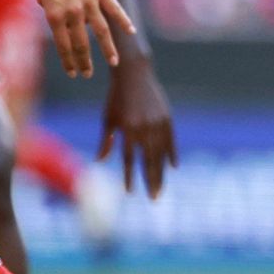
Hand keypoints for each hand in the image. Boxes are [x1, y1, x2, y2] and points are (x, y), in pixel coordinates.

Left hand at [40, 0, 135, 76]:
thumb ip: (53, 11)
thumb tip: (66, 22)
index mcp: (54, 15)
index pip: (63, 46)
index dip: (69, 62)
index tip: (73, 73)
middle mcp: (72, 13)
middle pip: (82, 44)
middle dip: (85, 62)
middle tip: (88, 74)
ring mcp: (88, 2)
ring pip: (101, 31)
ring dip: (108, 49)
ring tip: (114, 62)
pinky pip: (115, 10)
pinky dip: (124, 22)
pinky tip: (130, 32)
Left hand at [99, 56, 177, 198]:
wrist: (133, 73)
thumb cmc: (115, 97)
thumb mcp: (108, 118)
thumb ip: (106, 141)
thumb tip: (100, 161)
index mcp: (128, 129)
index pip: (130, 159)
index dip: (130, 177)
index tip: (131, 193)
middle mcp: (144, 128)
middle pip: (149, 161)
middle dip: (151, 182)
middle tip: (153, 199)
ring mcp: (158, 123)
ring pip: (161, 154)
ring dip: (162, 173)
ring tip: (161, 189)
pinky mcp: (167, 117)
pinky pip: (171, 141)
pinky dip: (172, 154)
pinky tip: (174, 168)